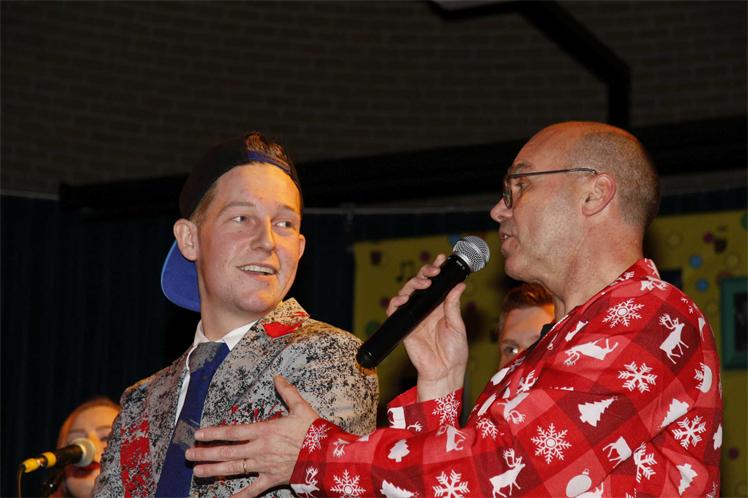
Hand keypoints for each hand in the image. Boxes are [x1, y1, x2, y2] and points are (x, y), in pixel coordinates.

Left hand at [185, 376, 317, 497]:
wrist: (326, 456)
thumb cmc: (313, 432)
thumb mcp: (301, 407)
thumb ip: (287, 392)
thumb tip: (278, 377)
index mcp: (264, 431)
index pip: (232, 432)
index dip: (213, 433)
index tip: (198, 433)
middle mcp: (259, 449)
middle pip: (227, 452)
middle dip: (205, 453)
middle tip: (188, 455)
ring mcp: (263, 466)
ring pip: (234, 469)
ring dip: (214, 471)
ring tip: (197, 472)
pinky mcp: (271, 479)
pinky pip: (252, 490)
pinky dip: (240, 496)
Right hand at [388, 254, 468, 400]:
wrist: (445, 371)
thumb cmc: (454, 351)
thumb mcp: (457, 325)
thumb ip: (453, 305)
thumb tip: (459, 285)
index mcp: (440, 306)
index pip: (436, 283)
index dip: (436, 270)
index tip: (441, 259)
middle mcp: (426, 308)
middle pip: (419, 284)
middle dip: (424, 273)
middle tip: (432, 271)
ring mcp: (414, 316)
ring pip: (407, 293)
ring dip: (412, 284)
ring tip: (422, 283)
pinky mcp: (404, 326)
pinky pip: (395, 311)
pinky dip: (396, 303)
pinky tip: (403, 299)